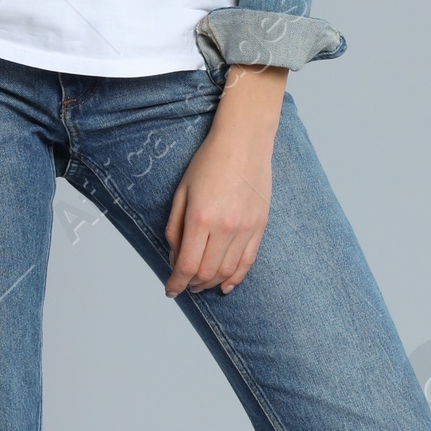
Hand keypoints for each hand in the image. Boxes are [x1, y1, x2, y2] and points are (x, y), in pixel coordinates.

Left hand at [163, 65, 286, 297]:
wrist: (244, 141)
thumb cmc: (209, 161)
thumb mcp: (181, 192)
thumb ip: (175, 228)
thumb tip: (176, 258)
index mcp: (201, 216)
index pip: (187, 265)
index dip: (176, 282)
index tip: (170, 290)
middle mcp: (225, 226)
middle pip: (207, 272)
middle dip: (192, 284)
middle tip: (184, 285)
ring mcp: (246, 227)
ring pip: (228, 271)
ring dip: (212, 283)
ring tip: (201, 284)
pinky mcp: (260, 226)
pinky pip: (248, 261)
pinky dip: (236, 277)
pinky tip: (226, 285)